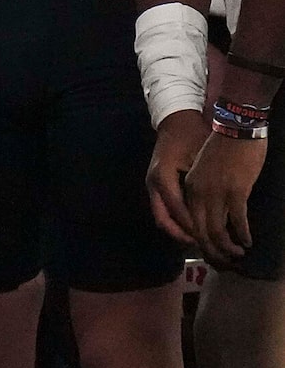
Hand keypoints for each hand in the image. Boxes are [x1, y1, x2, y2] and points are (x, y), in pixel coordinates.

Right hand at [148, 108, 208, 245]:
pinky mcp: (157, 186)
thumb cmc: (192, 136)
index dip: (191, 225)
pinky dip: (177, 221)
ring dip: (179, 230)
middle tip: (203, 245)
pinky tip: (194, 226)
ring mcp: (153, 185)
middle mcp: (153, 184)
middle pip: (162, 219)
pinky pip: (164, 209)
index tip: (209, 237)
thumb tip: (214, 211)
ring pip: (162, 217)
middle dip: (181, 234)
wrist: (177, 121)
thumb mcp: (200, 158)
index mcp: (162, 176)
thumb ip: (202, 185)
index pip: (176, 209)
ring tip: (200, 240)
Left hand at [185, 127, 266, 269]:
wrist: (235, 127)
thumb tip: (212, 207)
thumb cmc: (223, 146)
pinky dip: (242, 234)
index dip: (197, 239)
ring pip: (217, 230)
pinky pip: (237, 220)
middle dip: (210, 250)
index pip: (188, 221)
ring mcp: (216, 193)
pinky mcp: (236, 191)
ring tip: (237, 255)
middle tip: (222, 261)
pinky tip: (247, 242)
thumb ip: (203, 188)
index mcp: (190, 187)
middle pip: (199, 231)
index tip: (207, 249)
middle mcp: (198, 193)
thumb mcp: (204, 169)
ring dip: (227, 247)